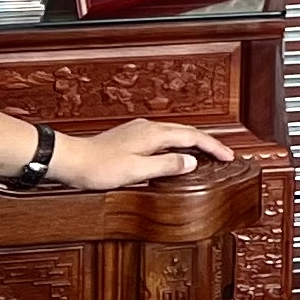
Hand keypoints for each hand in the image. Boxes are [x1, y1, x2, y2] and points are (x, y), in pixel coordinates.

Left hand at [47, 118, 229, 188]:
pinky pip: (163, 137)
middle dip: (208, 143)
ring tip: (205, 155)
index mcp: (154, 134)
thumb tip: (191, 162)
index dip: (214, 147)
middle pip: (187, 131)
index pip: (193, 137)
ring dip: (193, 143)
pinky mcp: (131, 136)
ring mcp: (139, 131)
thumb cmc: (97, 167)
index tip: (229, 156)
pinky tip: (174, 154)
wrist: (70, 160)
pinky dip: (177, 144)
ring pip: (175, 133)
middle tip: (223, 156)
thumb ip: (166, 166)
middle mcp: (148, 128)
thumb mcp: (136, 171)